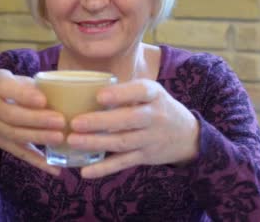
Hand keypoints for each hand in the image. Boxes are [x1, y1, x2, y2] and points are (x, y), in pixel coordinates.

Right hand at [0, 69, 64, 175]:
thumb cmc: (3, 88)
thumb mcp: (12, 78)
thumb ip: (32, 85)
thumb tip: (62, 94)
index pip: (6, 89)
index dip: (24, 95)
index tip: (43, 100)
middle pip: (12, 115)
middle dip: (37, 120)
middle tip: (60, 121)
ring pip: (15, 135)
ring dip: (39, 138)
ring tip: (60, 138)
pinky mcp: (2, 144)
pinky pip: (19, 153)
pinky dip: (38, 162)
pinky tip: (55, 168)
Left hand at [67, 79, 199, 178]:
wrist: (186, 135)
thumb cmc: (157, 107)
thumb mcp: (149, 92)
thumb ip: (124, 90)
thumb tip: (85, 88)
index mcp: (154, 95)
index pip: (140, 92)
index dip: (120, 94)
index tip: (99, 96)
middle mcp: (155, 117)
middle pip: (128, 120)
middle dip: (100, 122)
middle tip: (75, 122)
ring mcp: (150, 139)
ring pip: (122, 142)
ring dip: (96, 143)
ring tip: (73, 141)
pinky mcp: (145, 157)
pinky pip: (123, 163)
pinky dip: (104, 168)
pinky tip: (85, 171)